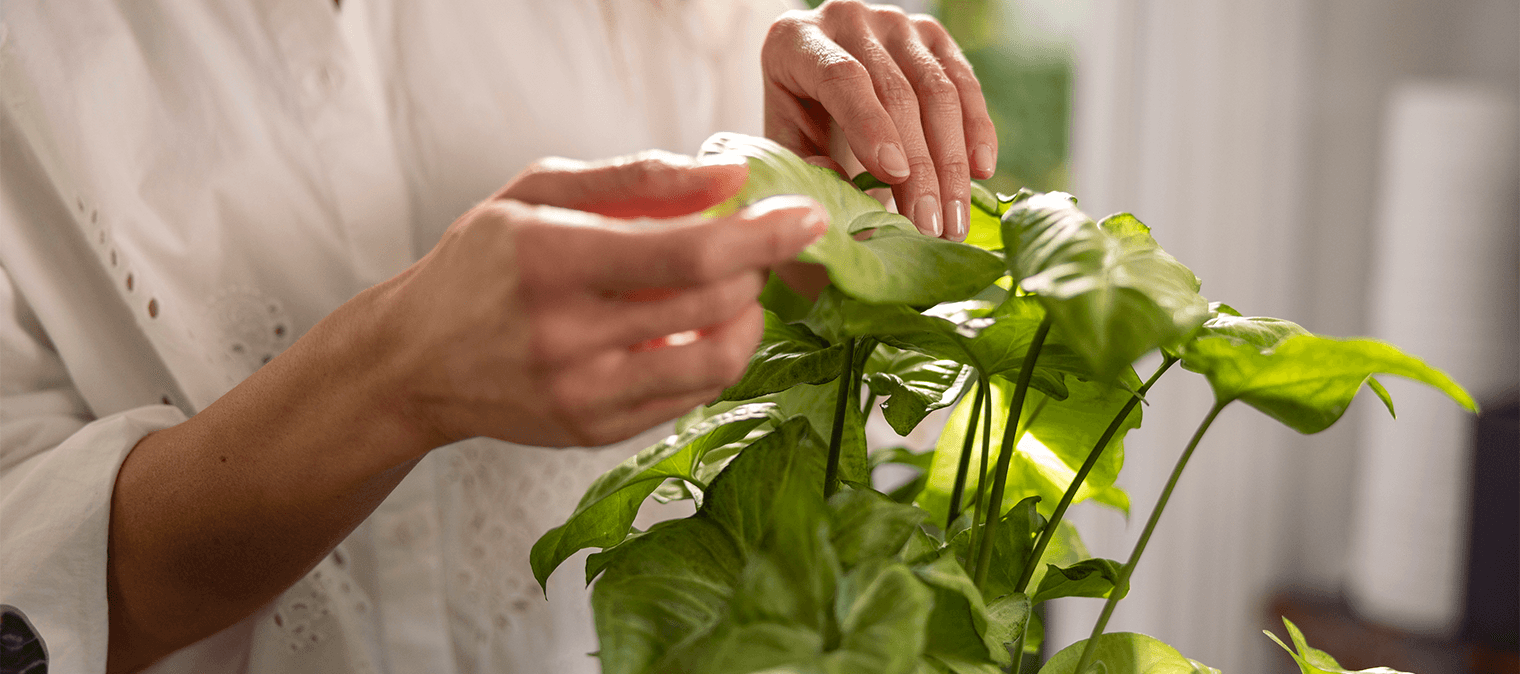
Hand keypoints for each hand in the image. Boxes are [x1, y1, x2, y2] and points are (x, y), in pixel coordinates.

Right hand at [380, 152, 825, 447]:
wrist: (414, 360)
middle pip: (713, 305)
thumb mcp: (538, 192)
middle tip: (760, 244)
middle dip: (759, 268)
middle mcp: (566, 333)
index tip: (806, 217)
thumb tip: (731, 175)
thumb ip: (637, 178)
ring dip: (748, 317)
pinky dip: (714, 355)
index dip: (762, 235)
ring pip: (716, 361)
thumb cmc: (482, 264)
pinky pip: (691, 396)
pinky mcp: (594, 431)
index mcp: (553, 258)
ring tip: (735, 288)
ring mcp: (582, 392)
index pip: (689, 253)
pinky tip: (695, 328)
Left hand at [761, 0, 996, 241]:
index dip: (870, 126)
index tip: (894, 175)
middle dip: (919, 166)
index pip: (841, 77)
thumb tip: (838, 181)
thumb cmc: (797, 125)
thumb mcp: (787, 147)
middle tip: (930, 225)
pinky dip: (976, 131)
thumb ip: (804, 167)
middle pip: (896, 92)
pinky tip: (981, 171)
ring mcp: (895, 24)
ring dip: (952, 161)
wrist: (820, 94)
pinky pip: (965, 84)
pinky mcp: (932, 36)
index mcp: (795, 40)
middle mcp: (847, 18)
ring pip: (937, 91)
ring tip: (954, 219)